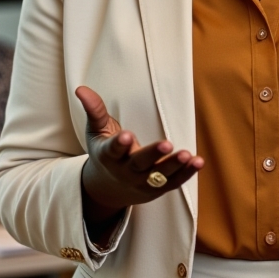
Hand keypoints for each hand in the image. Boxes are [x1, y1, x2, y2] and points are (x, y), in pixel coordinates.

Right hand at [76, 86, 203, 232]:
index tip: (126, 136)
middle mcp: (125, 171)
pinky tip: (198, 162)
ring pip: (159, 176)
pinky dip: (186, 174)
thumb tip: (81, 88)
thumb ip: (94, 110)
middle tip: (166, 143)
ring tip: (188, 154)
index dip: (119, 144)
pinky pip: (173, 182)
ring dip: (174, 165)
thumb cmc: (104, 152)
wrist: (110, 187)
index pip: (113, 150)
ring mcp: (142, 182)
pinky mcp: (157, 189)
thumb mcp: (97, 131)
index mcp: (108, 156)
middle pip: (140, 164)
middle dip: (153, 154)